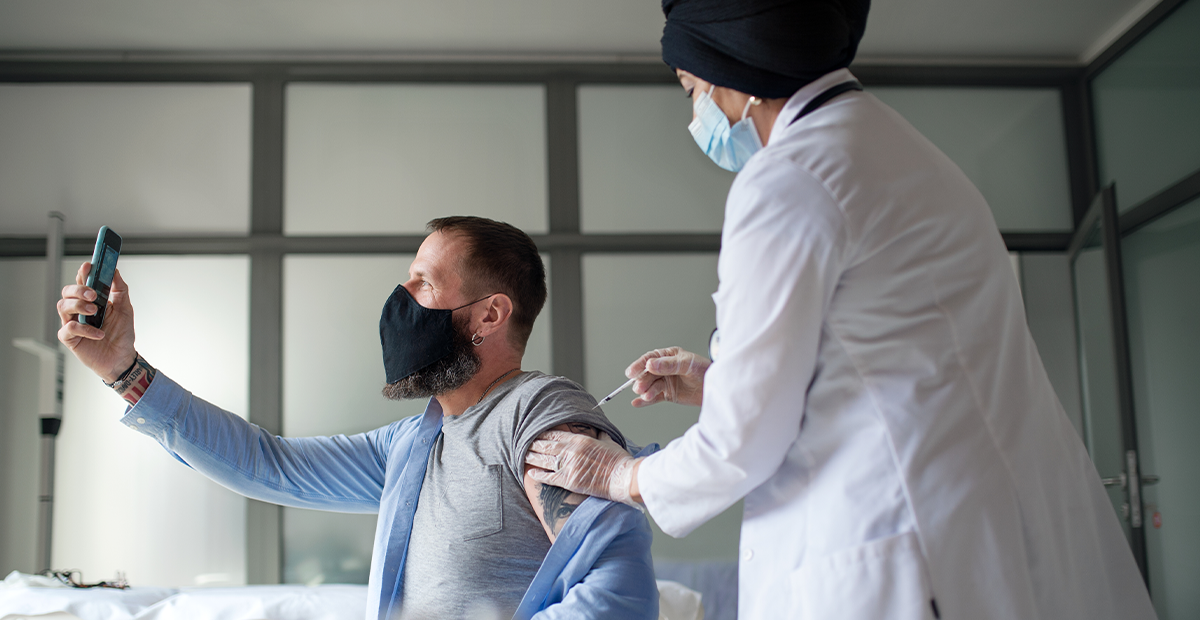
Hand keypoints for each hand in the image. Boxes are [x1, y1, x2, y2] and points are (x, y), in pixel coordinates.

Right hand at [57, 262, 136, 383]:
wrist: (122, 358)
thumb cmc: (122, 334)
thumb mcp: (125, 308)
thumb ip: (120, 289)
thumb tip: (115, 270)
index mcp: (91, 300)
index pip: (82, 282)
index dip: (83, 272)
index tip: (88, 266)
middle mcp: (79, 310)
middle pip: (67, 291)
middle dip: (79, 289)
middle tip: (93, 295)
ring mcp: (72, 323)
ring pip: (62, 306)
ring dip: (78, 305)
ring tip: (95, 312)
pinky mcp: (69, 338)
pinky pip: (68, 328)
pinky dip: (84, 329)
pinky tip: (99, 334)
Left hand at [525, 430, 639, 505]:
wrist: (624, 478)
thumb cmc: (619, 461)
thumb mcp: (608, 441)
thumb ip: (599, 434)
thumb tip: (597, 429)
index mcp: (580, 440)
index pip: (555, 434)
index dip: (542, 434)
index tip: (535, 433)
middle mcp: (571, 451)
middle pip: (546, 446)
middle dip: (533, 444)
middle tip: (524, 444)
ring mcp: (569, 466)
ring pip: (544, 460)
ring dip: (532, 458)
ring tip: (523, 456)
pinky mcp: (569, 482)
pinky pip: (548, 477)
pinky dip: (538, 475)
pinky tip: (531, 473)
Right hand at [626, 347, 709, 407]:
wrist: (716, 388)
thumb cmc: (705, 370)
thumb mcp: (687, 364)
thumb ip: (669, 365)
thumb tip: (650, 365)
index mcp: (668, 356)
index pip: (650, 359)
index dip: (639, 365)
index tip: (631, 372)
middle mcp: (664, 369)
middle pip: (647, 374)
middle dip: (642, 380)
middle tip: (639, 387)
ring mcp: (666, 382)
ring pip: (650, 386)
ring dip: (645, 391)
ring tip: (645, 395)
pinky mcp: (668, 394)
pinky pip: (654, 397)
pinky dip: (645, 401)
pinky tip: (636, 403)